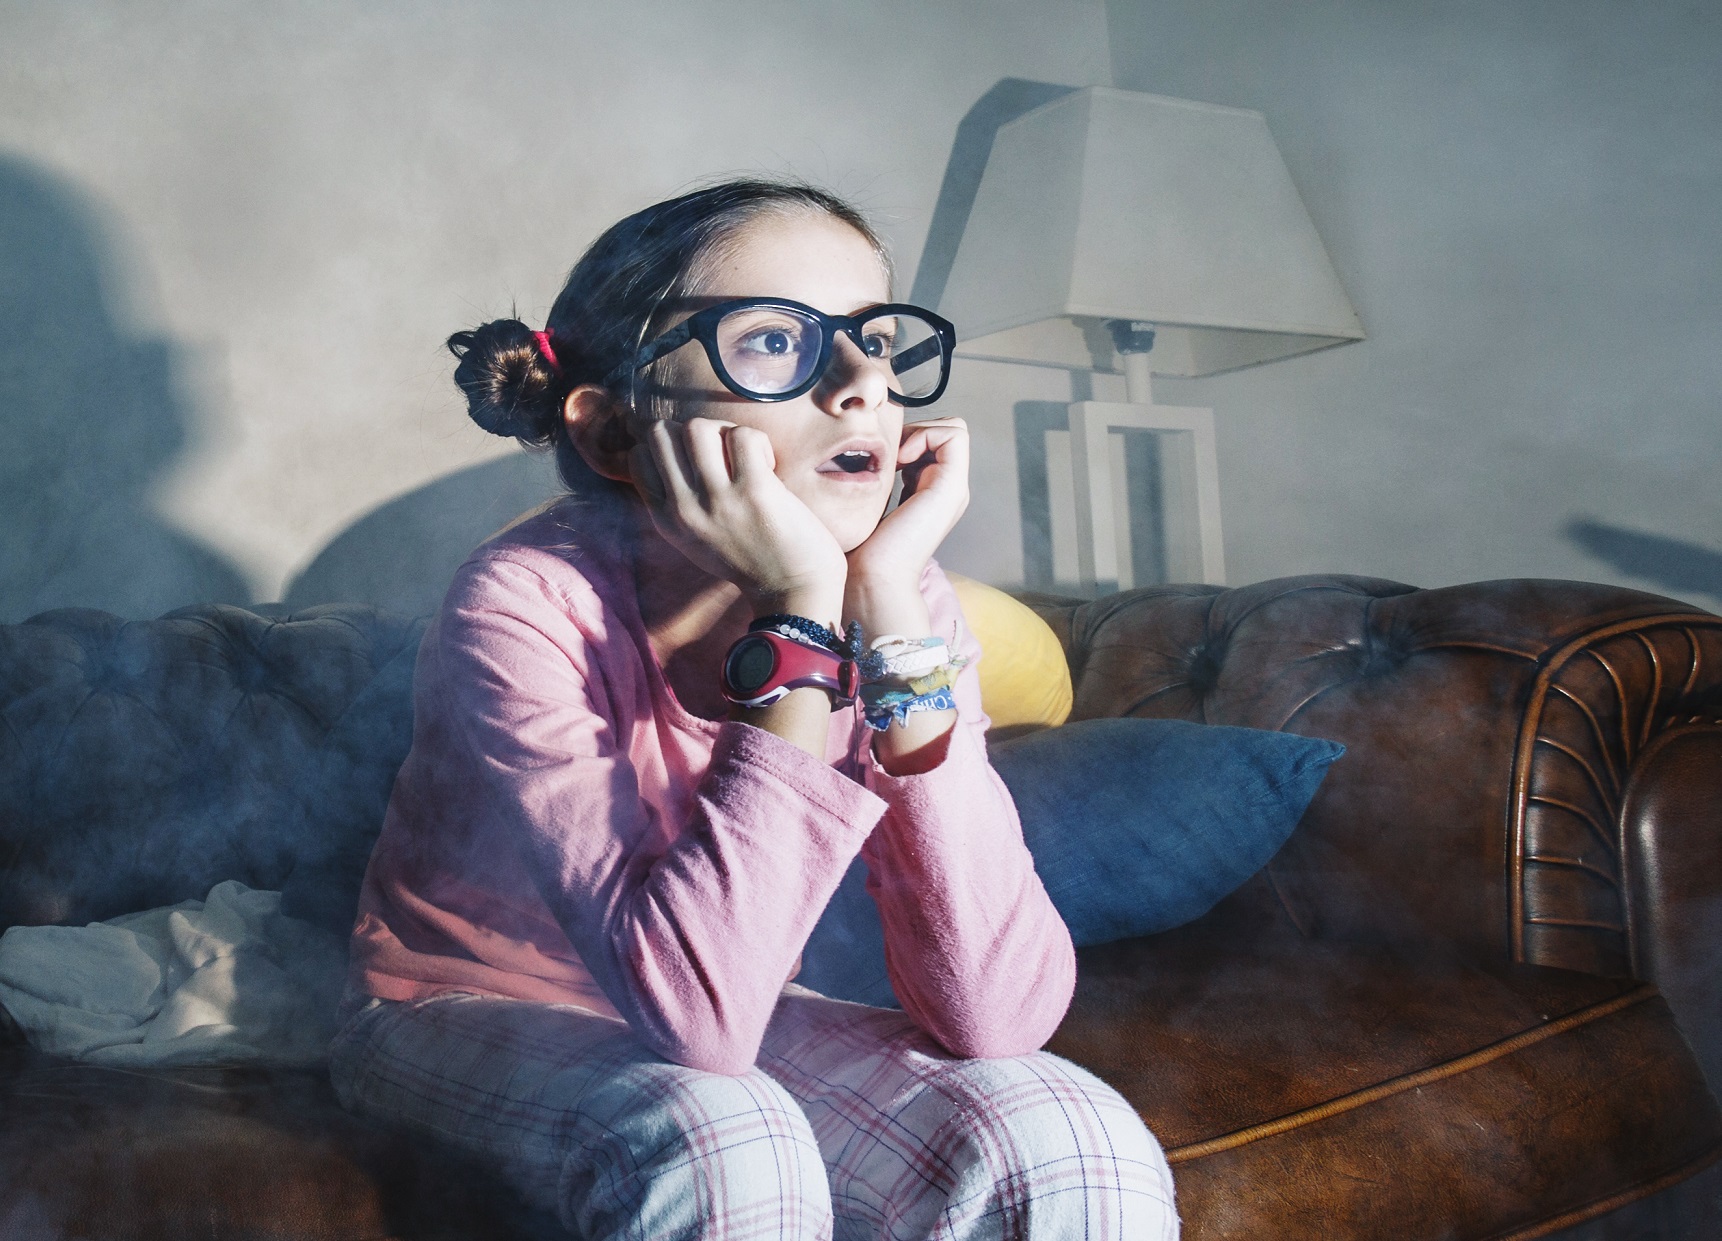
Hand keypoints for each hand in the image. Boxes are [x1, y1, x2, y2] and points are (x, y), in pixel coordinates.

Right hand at [628, 415, 846, 617]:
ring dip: (725, 433)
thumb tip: (670, 446)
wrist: (793, 592)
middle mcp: (684, 509)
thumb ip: (677, 500)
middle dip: (693, 431)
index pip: (639, 456)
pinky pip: (743, 435)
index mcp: (665, 520)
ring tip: (744, 459)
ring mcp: (717, 500)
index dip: (670, 445)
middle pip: (661, 433)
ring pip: (698, 427)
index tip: (698, 463)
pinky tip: (767, 466)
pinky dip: (758, 442)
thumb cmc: (749, 558)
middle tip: (722, 455)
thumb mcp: (694, 537)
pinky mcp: (754, 491)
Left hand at [846, 417, 969, 590]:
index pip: (935, 440)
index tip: (885, 457)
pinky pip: (954, 436)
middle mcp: (948, 489)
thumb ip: (882, 478)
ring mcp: (954, 489)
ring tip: (895, 459)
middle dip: (917, 429)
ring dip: (921, 431)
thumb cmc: (862, 546)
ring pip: (955, 429)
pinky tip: (900, 462)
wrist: (873, 577)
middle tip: (890, 455)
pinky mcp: (951, 488)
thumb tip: (872, 453)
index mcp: (932, 491)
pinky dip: (926, 436)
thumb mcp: (872, 501)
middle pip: (947, 431)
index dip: (912, 434)